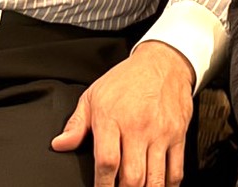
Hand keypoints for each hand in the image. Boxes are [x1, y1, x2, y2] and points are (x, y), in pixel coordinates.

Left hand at [51, 40, 194, 186]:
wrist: (164, 62)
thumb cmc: (126, 79)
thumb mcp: (94, 95)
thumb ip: (76, 124)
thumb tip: (60, 144)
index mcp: (112, 118)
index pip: (107, 161)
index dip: (103, 186)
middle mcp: (138, 127)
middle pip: (133, 177)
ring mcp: (160, 133)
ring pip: (156, 178)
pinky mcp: (178, 135)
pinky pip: (175, 171)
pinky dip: (168, 186)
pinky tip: (157, 186)